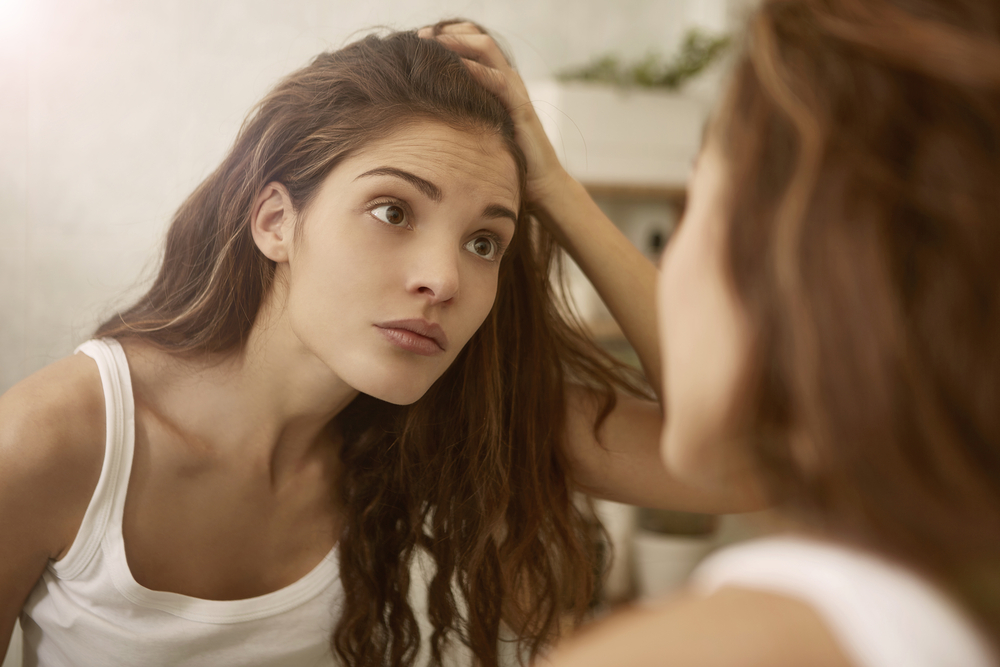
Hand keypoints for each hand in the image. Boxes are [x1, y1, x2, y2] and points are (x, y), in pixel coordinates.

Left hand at [418, 22, 570, 205]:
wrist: (539, 182)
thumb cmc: (504, 158)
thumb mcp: (478, 127)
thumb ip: (461, 111)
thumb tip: (423, 109)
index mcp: (497, 79)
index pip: (473, 41)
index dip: (447, 34)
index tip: (419, 38)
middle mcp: (506, 78)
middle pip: (477, 36)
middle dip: (447, 32)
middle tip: (420, 35)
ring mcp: (514, 90)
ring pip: (486, 49)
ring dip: (457, 42)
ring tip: (431, 43)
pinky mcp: (520, 107)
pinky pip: (498, 81)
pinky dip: (475, 71)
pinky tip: (456, 68)